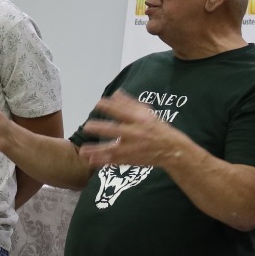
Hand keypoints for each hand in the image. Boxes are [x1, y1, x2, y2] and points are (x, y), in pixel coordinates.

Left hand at [76, 91, 192, 168]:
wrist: (171, 149)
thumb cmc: (157, 128)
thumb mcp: (147, 113)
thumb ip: (130, 104)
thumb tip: (115, 94)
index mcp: (140, 120)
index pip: (123, 111)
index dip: (110, 107)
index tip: (98, 104)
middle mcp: (136, 134)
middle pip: (116, 131)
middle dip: (101, 129)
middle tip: (87, 127)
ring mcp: (133, 148)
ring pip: (113, 150)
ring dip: (97, 151)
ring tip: (83, 151)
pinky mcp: (131, 159)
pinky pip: (115, 161)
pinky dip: (103, 162)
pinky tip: (91, 161)